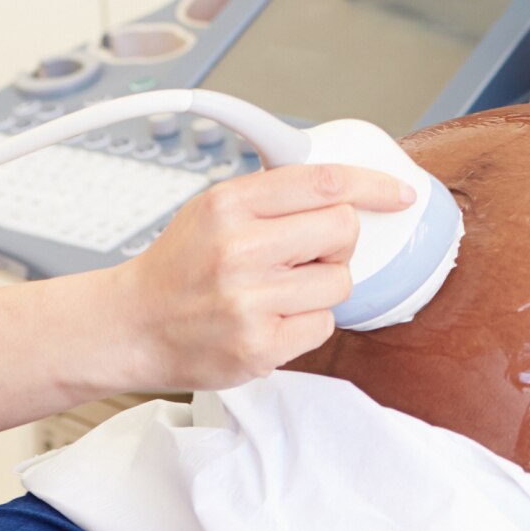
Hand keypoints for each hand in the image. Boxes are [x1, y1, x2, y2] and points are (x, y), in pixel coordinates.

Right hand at [114, 163, 411, 389]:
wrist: (130, 325)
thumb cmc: (180, 264)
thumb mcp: (216, 205)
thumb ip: (275, 191)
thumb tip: (345, 183)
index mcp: (232, 204)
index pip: (324, 181)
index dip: (373, 184)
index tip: (399, 193)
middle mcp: (239, 250)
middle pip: (343, 230)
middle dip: (338, 240)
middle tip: (310, 250)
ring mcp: (249, 303)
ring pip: (340, 281)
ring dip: (322, 284)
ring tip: (282, 287)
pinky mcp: (258, 348)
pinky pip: (324, 325)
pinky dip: (308, 321)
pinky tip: (275, 317)